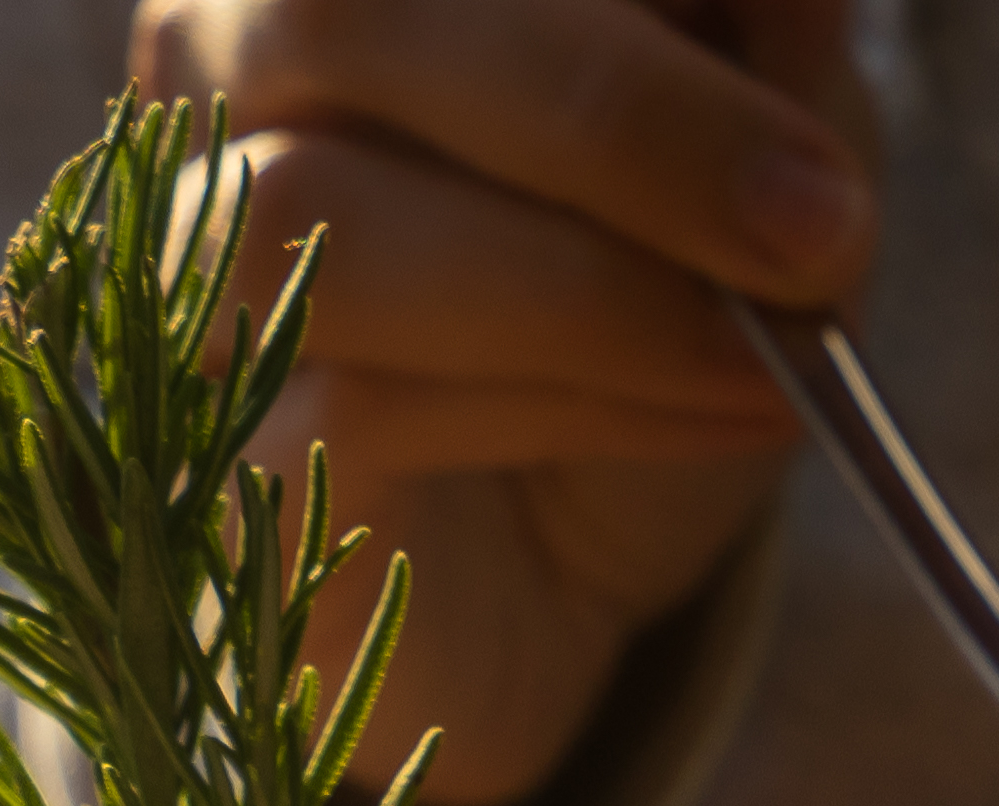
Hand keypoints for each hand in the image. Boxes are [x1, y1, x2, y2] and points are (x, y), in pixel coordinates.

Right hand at [132, 0, 877, 805]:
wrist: (560, 559)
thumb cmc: (649, 295)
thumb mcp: (762, 146)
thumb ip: (762, 56)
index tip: (813, 14)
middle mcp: (221, 56)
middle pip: (335, 9)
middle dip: (607, 113)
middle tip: (813, 226)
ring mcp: (184, 245)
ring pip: (316, 212)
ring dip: (586, 292)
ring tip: (770, 356)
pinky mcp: (209, 440)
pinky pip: (355, 400)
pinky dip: (576, 406)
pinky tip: (724, 415)